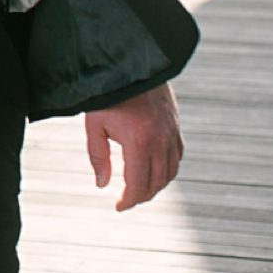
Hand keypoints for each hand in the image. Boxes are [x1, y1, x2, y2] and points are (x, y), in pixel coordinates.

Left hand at [84, 83, 182, 211]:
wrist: (132, 65)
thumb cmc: (107, 95)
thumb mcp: (94, 125)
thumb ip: (98, 156)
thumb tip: (102, 185)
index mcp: (139, 142)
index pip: (138, 183)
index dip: (129, 200)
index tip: (118, 207)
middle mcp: (161, 142)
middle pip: (157, 182)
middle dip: (142, 196)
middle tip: (127, 201)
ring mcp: (172, 134)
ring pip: (170, 172)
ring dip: (156, 185)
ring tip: (139, 191)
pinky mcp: (176, 127)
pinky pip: (177, 157)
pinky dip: (168, 170)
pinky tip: (155, 172)